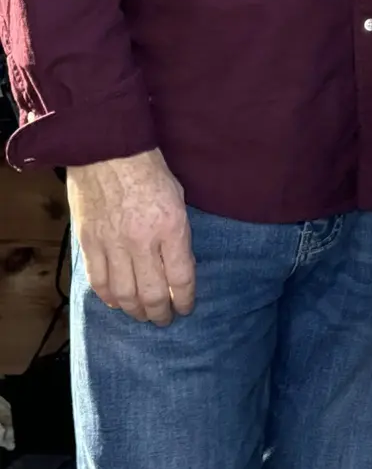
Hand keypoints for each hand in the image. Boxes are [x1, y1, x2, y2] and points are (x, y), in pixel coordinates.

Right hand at [67, 149, 194, 325]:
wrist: (108, 149)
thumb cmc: (148, 168)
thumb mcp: (178, 197)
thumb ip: (177, 233)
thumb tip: (177, 266)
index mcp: (170, 227)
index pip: (181, 278)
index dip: (184, 300)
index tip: (186, 308)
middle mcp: (141, 240)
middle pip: (152, 294)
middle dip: (160, 313)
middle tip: (165, 319)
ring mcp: (112, 243)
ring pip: (124, 294)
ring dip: (135, 311)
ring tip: (143, 316)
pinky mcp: (89, 242)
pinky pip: (98, 281)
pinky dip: (109, 298)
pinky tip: (117, 302)